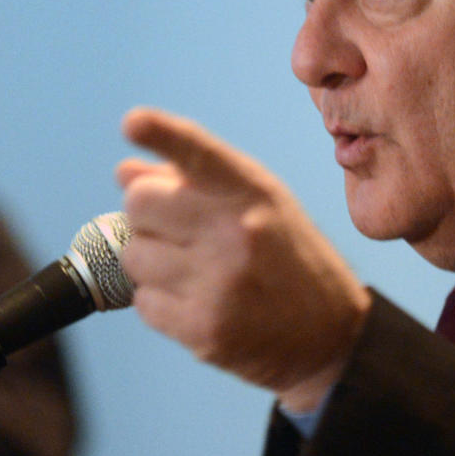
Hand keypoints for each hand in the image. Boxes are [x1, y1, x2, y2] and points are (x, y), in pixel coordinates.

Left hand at [117, 107, 371, 410]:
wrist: (330, 333)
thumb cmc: (287, 255)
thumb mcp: (261, 203)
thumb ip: (195, 180)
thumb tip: (124, 172)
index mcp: (254, 191)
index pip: (199, 152)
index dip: (162, 133)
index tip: (132, 122)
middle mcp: (237, 232)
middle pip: (139, 203)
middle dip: (148, 216)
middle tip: (179, 233)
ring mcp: (219, 282)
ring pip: (133, 255)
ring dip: (151, 262)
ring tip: (193, 270)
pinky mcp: (203, 329)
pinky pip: (143, 302)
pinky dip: (159, 302)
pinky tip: (197, 301)